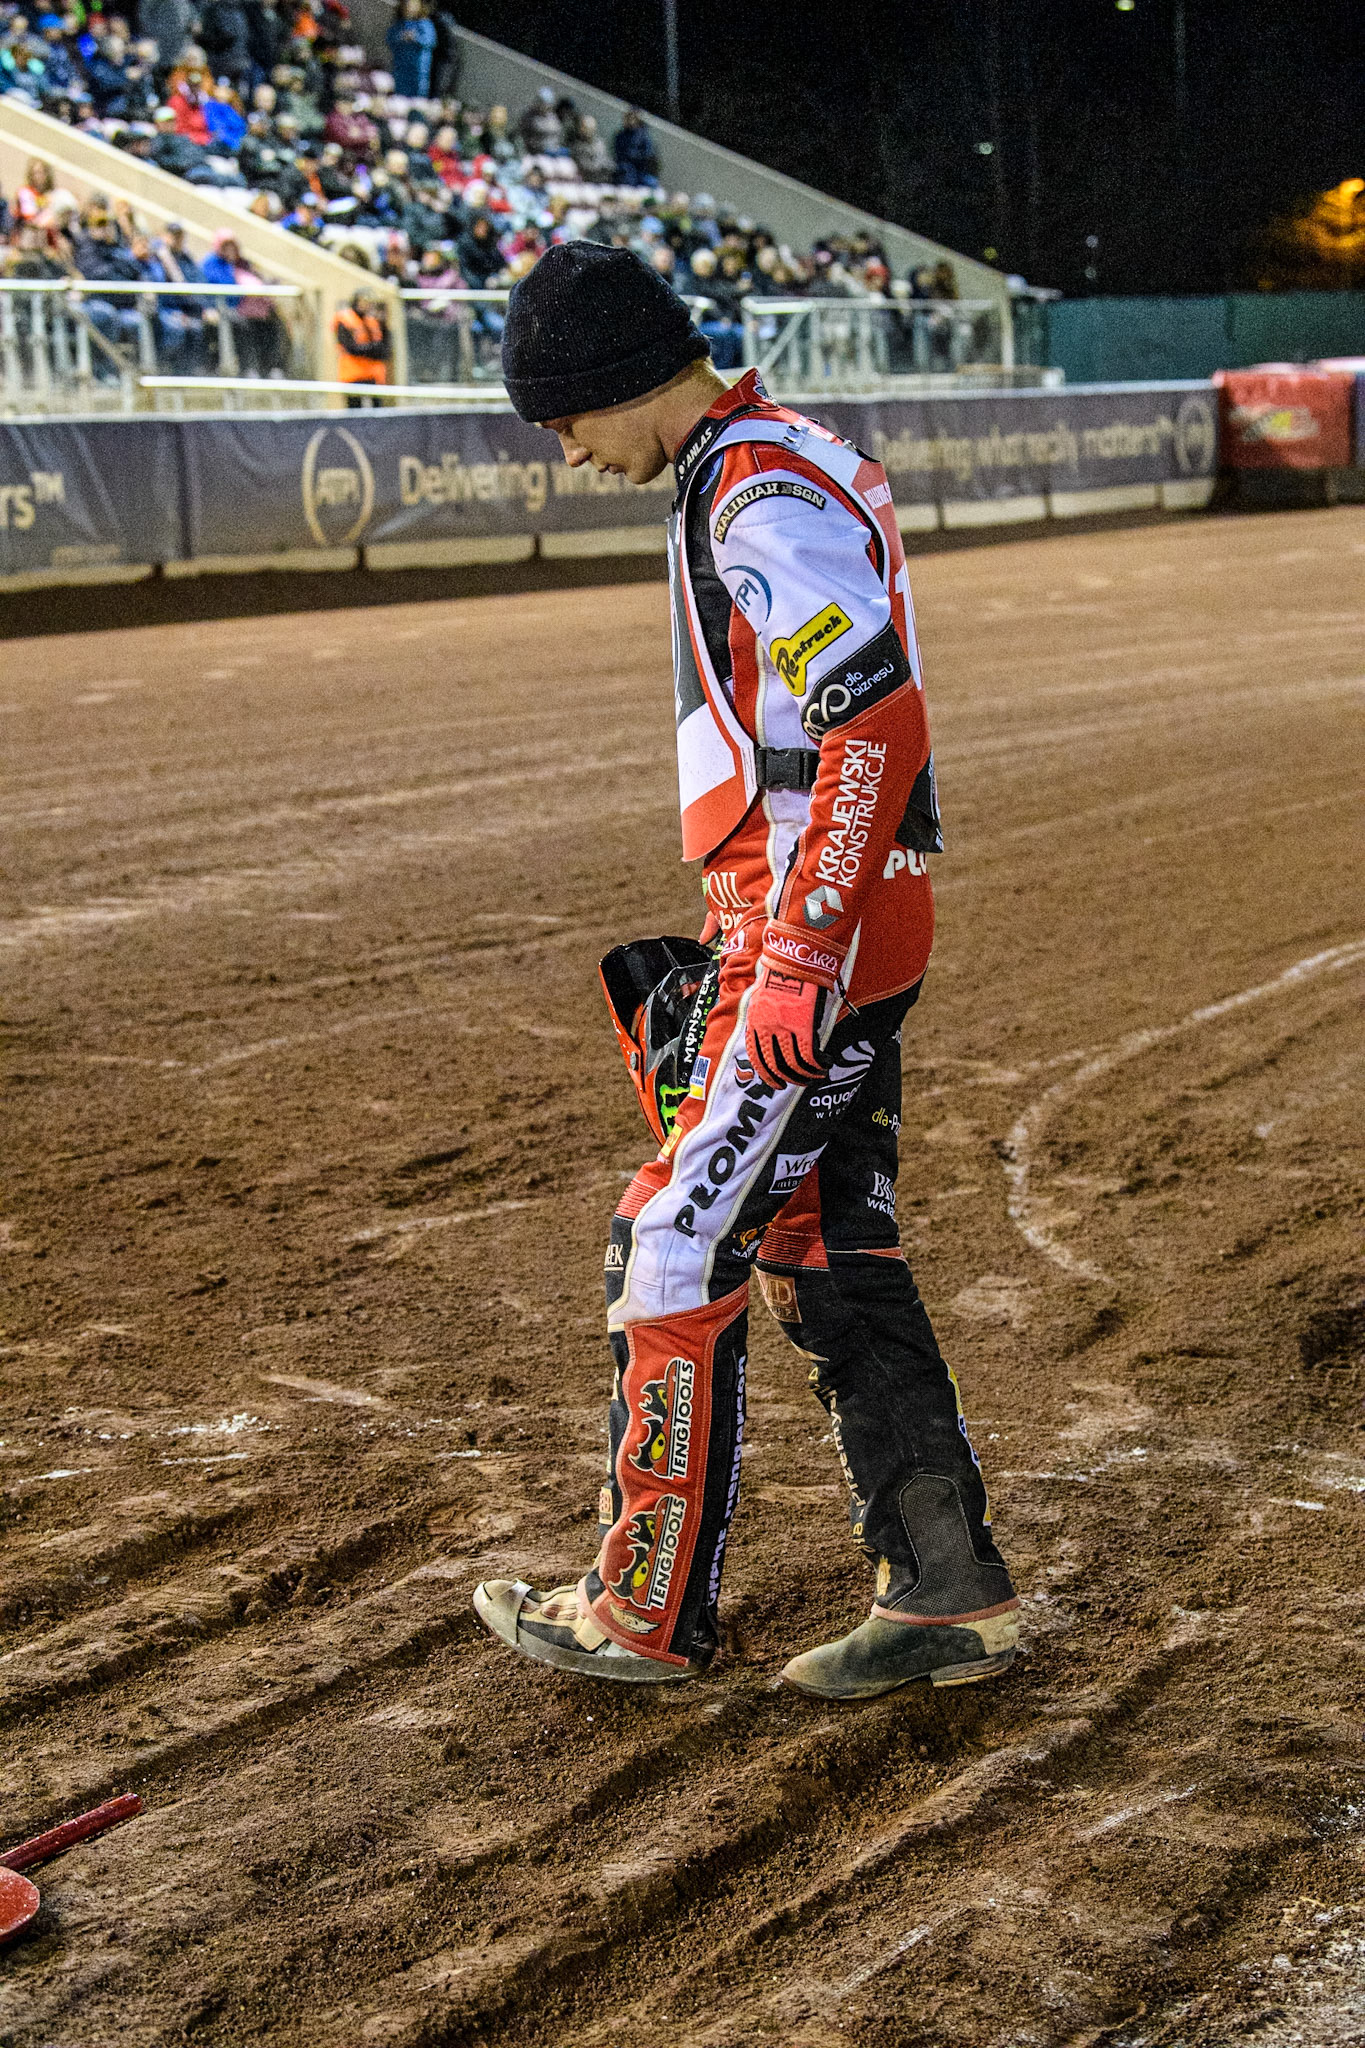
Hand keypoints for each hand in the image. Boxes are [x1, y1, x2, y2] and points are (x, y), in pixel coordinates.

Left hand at [744, 965, 826, 1086]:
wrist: (796, 959)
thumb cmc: (782, 974)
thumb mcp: (762, 997)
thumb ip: (764, 1018)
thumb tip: (770, 1034)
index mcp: (755, 1022)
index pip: (757, 1057)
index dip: (767, 1075)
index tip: (775, 1082)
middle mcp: (767, 1028)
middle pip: (775, 1065)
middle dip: (786, 1079)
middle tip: (795, 1084)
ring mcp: (785, 1029)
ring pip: (793, 1064)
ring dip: (805, 1075)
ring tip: (814, 1076)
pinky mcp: (804, 1026)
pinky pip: (809, 1055)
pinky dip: (817, 1065)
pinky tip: (824, 1065)